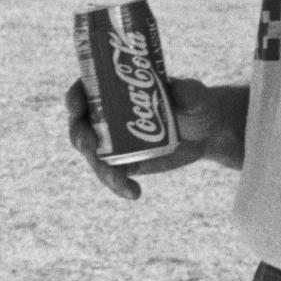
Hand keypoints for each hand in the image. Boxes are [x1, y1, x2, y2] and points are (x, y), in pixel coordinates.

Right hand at [66, 74, 221, 200]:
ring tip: (118, 179)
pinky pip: (113, 176)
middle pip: (81, 125)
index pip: (86, 90)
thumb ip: (188, 91)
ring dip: (99, 168)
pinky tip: (134, 192)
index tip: (75, 106)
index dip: (75, 97)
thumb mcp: (195, 96)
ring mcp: (113, 142)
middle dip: (79, 135)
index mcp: (115, 90)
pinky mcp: (124, 163)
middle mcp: (108, 116)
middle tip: (89, 145)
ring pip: (93, 155)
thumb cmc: (196, 105)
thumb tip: (177, 88)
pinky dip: (119, 186)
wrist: (206, 133)